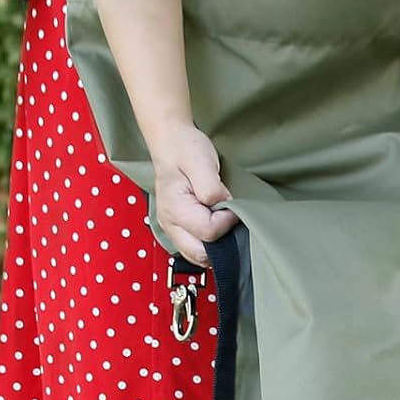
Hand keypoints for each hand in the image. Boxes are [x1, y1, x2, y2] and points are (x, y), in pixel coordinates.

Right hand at [148, 123, 238, 266]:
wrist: (171, 142)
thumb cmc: (184, 149)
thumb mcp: (201, 162)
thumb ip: (212, 189)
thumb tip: (223, 207)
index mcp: (175, 209)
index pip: (208, 233)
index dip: (226, 221)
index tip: (230, 204)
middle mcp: (170, 224)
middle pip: (201, 255)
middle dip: (221, 241)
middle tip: (227, 217)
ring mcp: (172, 229)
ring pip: (198, 257)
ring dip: (215, 247)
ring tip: (220, 221)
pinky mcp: (178, 230)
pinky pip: (196, 249)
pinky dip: (209, 245)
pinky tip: (215, 227)